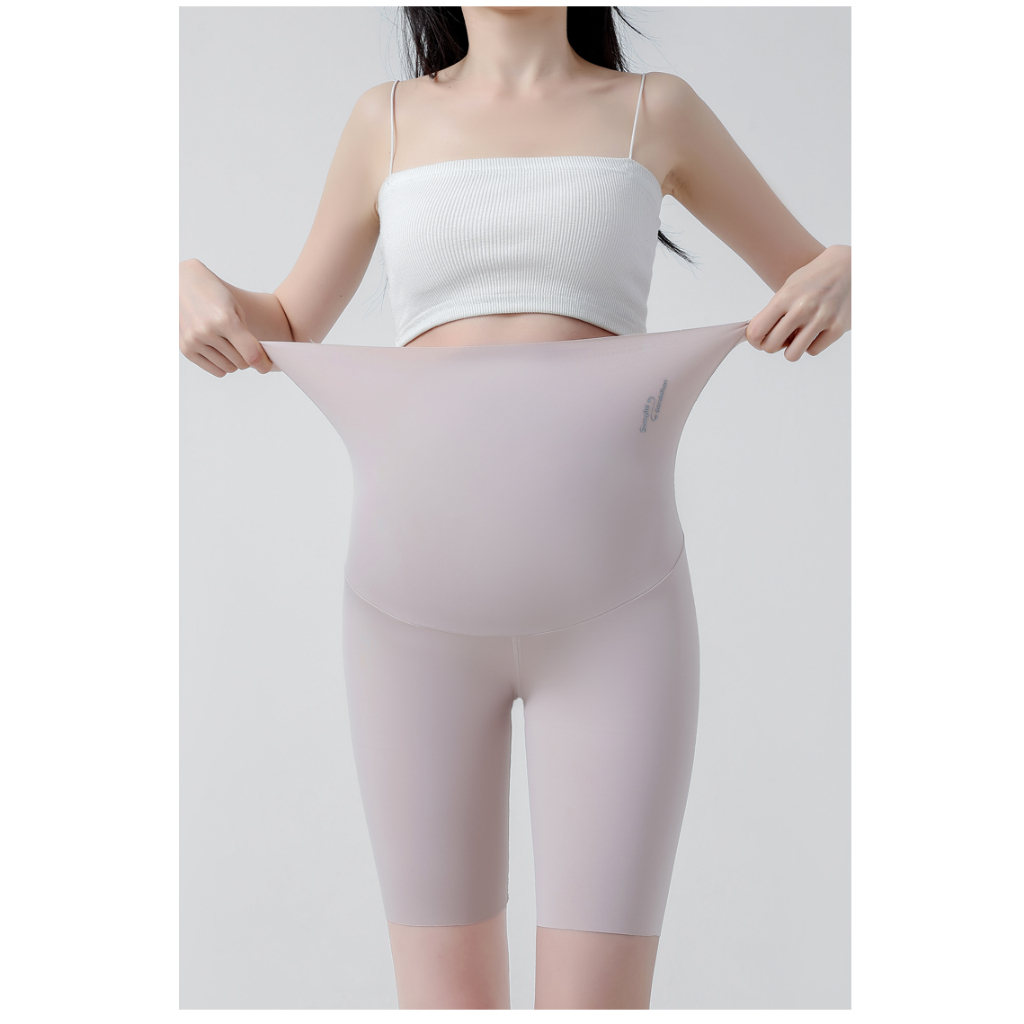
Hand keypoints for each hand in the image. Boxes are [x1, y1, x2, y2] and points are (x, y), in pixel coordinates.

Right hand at [179, 259, 273, 375]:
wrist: (179, 283)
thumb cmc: (212, 294)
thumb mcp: (236, 308)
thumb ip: (247, 335)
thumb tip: (258, 361)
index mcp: (224, 319)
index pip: (251, 354)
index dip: (263, 364)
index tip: (267, 366)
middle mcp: (207, 332)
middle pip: (241, 363)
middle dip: (248, 357)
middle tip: (245, 346)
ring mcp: (194, 341)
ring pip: (229, 368)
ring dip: (235, 361)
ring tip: (231, 345)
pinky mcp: (185, 348)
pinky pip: (215, 370)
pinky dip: (222, 365)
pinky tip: (221, 351)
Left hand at [745, 244, 850, 360]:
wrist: (850, 266)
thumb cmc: (814, 278)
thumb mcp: (789, 287)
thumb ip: (773, 311)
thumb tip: (757, 337)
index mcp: (785, 296)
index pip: (756, 331)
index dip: (754, 339)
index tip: (759, 338)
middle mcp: (803, 308)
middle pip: (771, 346)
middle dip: (771, 345)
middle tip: (778, 337)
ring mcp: (822, 318)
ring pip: (792, 355)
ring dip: (790, 349)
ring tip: (795, 337)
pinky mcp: (838, 327)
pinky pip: (813, 351)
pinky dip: (810, 345)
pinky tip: (813, 333)